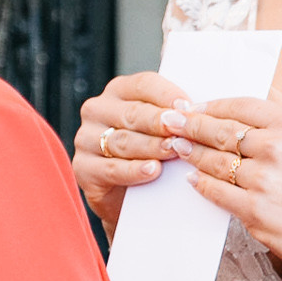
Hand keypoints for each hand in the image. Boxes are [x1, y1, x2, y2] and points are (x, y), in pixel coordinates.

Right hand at [73, 71, 191, 234]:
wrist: (132, 196)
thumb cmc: (153, 151)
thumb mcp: (161, 126)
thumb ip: (175, 110)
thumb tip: (199, 104)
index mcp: (118, 90)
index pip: (143, 84)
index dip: (167, 95)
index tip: (189, 107)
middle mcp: (97, 110)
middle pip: (133, 113)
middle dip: (161, 123)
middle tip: (183, 130)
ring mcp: (86, 139)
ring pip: (123, 140)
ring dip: (151, 146)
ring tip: (174, 151)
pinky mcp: (82, 168)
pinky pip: (111, 168)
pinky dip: (134, 170)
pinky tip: (153, 171)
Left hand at [176, 97, 281, 280]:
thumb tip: (259, 94)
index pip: (239, 106)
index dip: (210, 104)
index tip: (191, 105)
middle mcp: (276, 147)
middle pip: (220, 131)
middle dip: (190, 125)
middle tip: (168, 121)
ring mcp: (265, 181)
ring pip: (215, 161)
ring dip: (190, 153)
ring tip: (176, 147)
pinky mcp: (257, 213)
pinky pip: (218, 194)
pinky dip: (201, 184)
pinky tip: (193, 179)